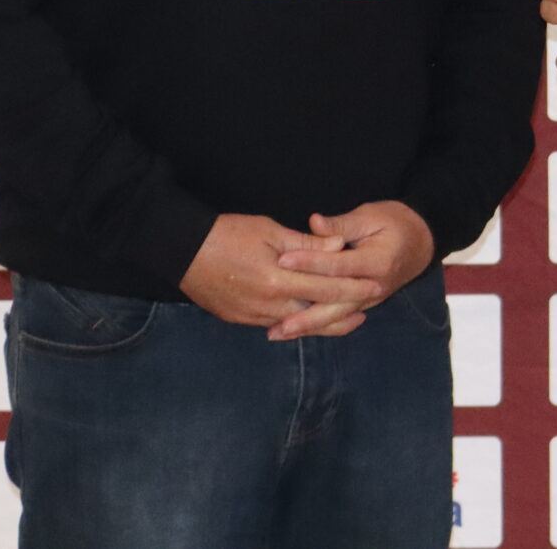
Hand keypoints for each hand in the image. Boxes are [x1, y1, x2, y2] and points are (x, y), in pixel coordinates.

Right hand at [178, 213, 380, 332]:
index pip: (325, 288)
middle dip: (342, 315)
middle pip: (314, 315)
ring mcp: (251, 316)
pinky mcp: (238, 319)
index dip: (352, 289)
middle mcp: (266, 305)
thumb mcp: (271, 231)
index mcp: (277, 281)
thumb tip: (339, 248)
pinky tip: (306, 320)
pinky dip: (294, 324)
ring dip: (320, 324)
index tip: (374, 287)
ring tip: (344, 321)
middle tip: (366, 313)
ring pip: (295, 325)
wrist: (182, 251)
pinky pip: (274, 325)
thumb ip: (307, 244)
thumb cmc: (228, 233)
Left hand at [268, 200, 436, 340]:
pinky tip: (295, 330)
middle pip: (335, 304)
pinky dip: (317, 325)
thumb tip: (314, 223)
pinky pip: (339, 318)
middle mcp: (374, 287)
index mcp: (377, 262)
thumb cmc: (395, 222)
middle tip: (274, 319)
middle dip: (304, 314)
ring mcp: (370, 300)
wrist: (422, 241)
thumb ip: (341, 225)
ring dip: (307, 326)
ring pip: (336, 317)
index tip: (282, 260)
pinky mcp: (364, 304)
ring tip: (277, 333)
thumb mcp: (371, 216)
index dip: (309, 262)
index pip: (337, 265)